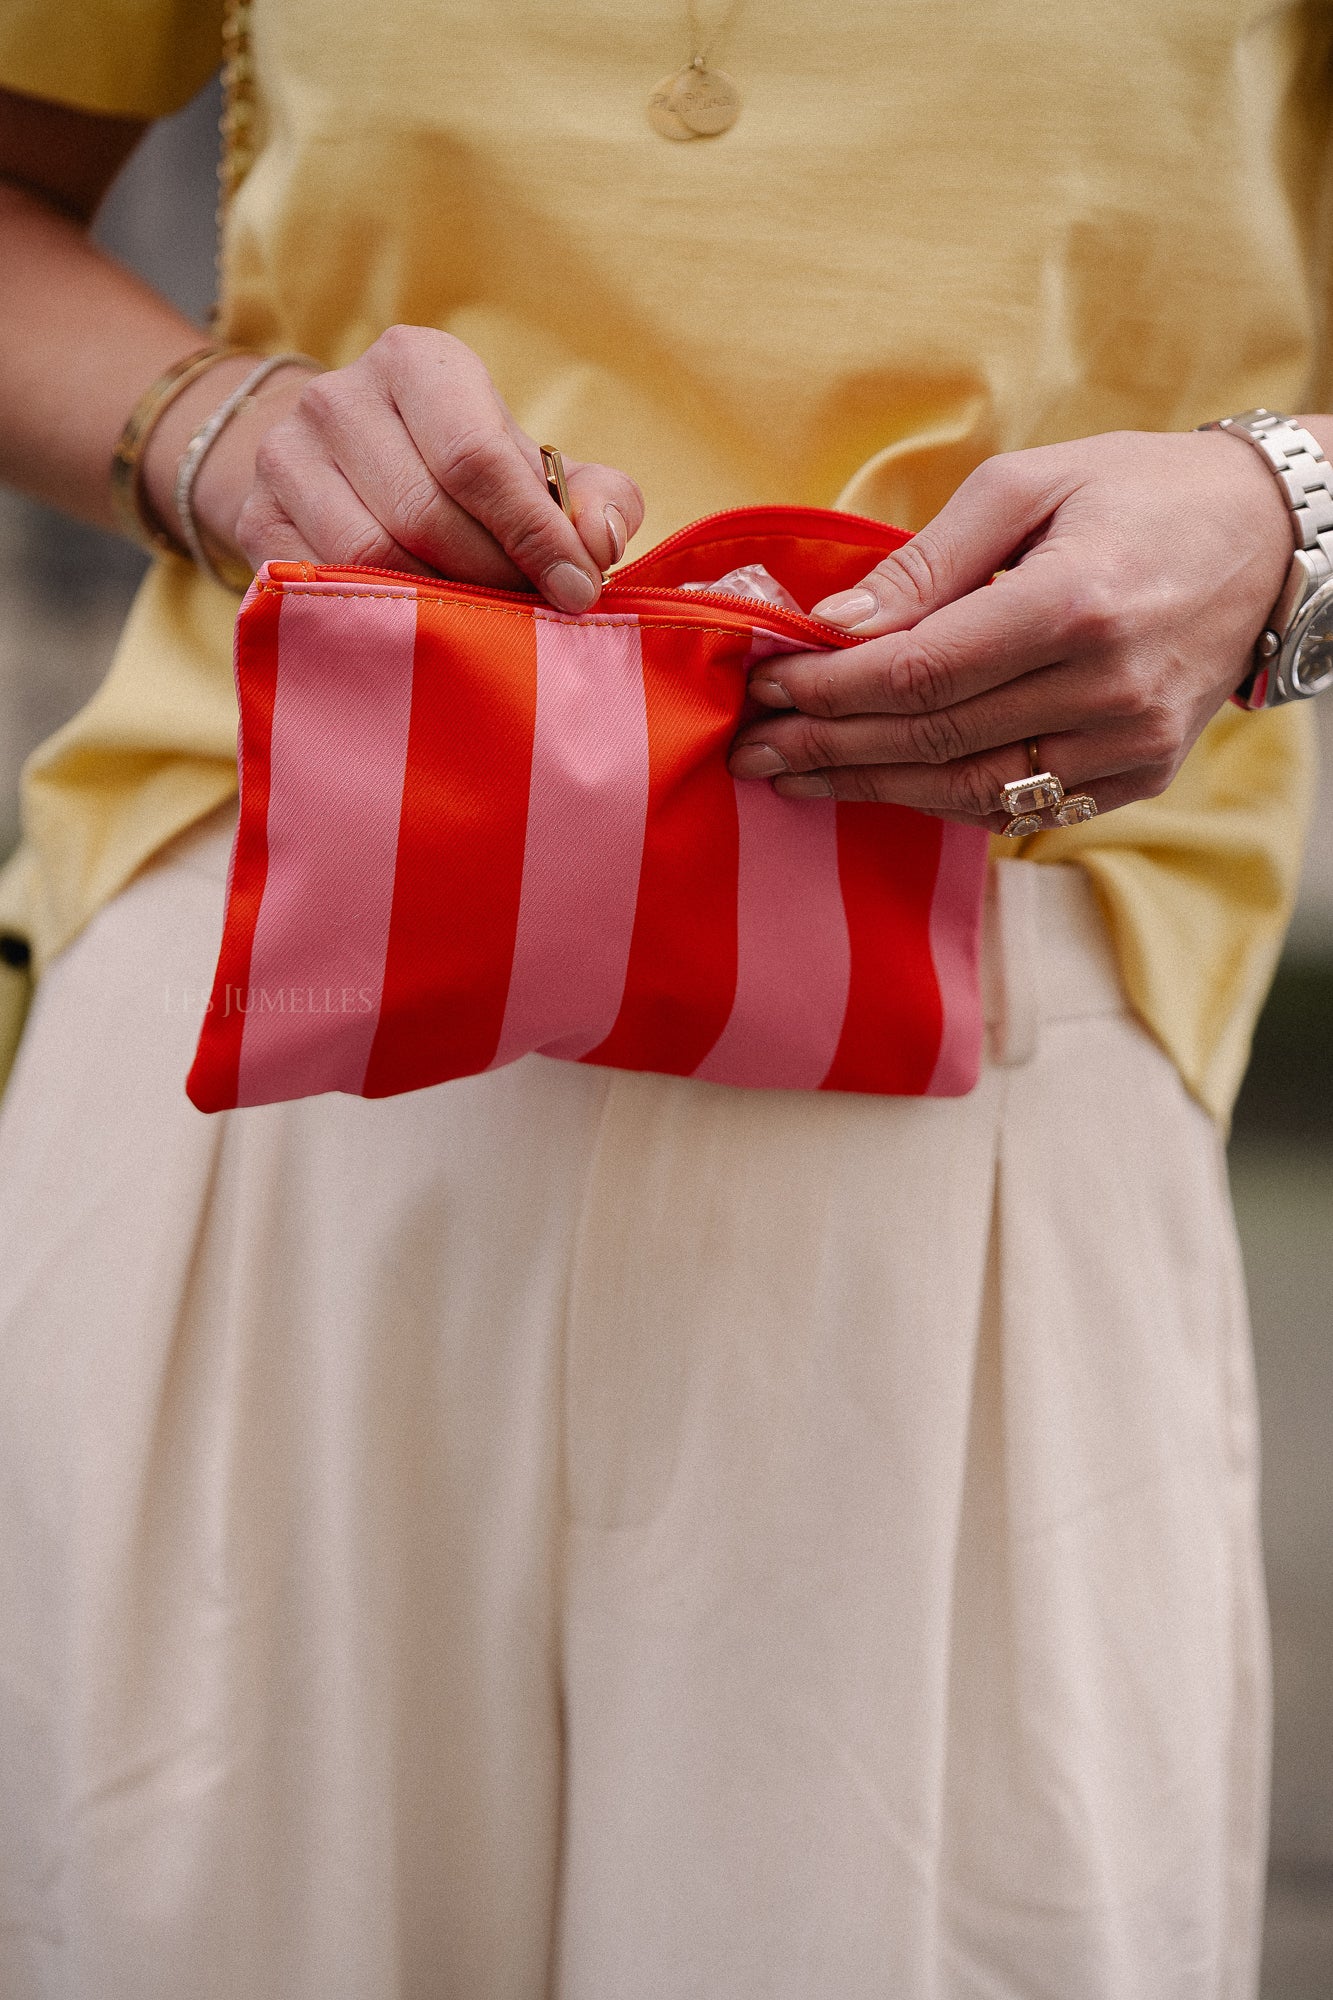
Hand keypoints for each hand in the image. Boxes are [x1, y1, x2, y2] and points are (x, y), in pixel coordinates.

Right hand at [147, 327, 643, 611]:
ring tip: (481, 622)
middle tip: (529, 614)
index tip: (578, 591)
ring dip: (437, 604)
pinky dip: (382, 620)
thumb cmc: (462, 475)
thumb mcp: (534, 469)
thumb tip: (603, 541)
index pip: (476, 457)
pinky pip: (324, 589)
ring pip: (367, 556)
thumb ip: (594, 498)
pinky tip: (421, 631)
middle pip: (424, 514)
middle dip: (490, 577)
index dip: (533, 534)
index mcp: (416, 362)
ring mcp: (284, 457)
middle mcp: (338, 396)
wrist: (342, 467)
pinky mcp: (256, 521)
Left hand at [727, 428, 1297, 825]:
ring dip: (871, 788)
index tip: (766, 685)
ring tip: (795, 777)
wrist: (1269, 541)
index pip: (919, 672)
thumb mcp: (1029, 485)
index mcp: (1074, 605)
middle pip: (933, 738)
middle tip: (750, 749)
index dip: (831, 688)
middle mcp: (1105, 689)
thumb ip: (928, 562)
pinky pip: (1020, 806)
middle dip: (829, 744)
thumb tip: (835, 623)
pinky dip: (941, 800)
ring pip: (970, 789)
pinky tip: (880, 785)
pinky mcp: (1139, 774)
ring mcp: (1127, 744)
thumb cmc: (1139, 493)